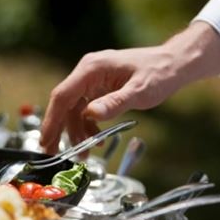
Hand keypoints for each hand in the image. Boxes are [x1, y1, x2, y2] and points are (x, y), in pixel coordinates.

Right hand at [40, 22, 219, 152]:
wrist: (174, 64)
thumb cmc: (159, 74)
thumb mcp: (139, 92)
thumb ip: (114, 103)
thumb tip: (90, 115)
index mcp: (92, 69)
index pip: (63, 95)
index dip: (52, 120)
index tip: (45, 140)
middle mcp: (87, 72)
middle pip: (64, 104)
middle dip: (58, 130)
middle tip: (52, 154)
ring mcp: (92, 80)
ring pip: (74, 110)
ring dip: (76, 133)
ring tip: (84, 155)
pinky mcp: (99, 88)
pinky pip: (85, 110)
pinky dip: (87, 127)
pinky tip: (96, 141)